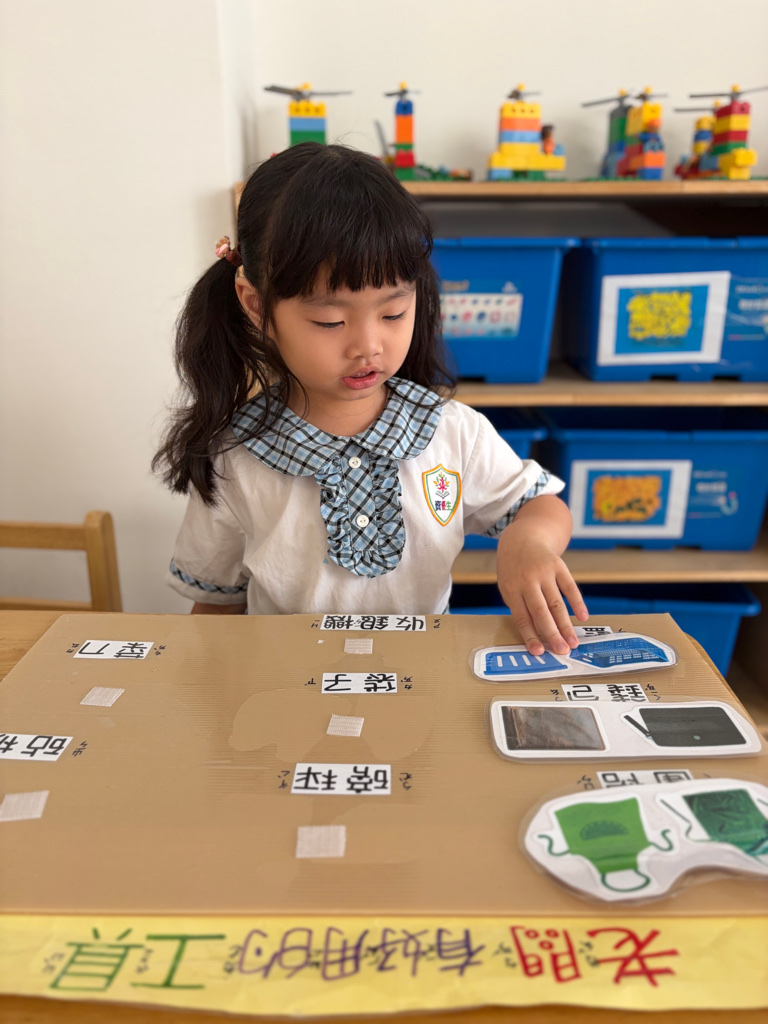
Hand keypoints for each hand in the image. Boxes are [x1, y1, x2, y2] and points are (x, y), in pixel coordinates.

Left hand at [495, 497, 587, 655]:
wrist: (522, 539)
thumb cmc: (514, 571)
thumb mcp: (509, 587)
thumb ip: (521, 608)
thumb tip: (537, 636)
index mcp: (511, 589)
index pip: (522, 617)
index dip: (530, 636)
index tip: (540, 652)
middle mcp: (527, 580)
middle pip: (541, 612)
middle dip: (552, 634)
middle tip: (563, 652)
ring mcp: (544, 572)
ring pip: (557, 603)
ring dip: (566, 624)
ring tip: (573, 642)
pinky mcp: (558, 566)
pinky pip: (570, 586)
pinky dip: (578, 602)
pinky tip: (583, 617)